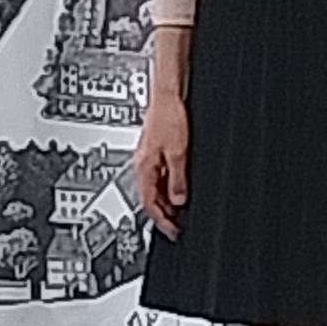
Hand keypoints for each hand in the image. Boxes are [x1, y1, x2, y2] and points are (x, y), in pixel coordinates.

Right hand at [134, 86, 189, 238]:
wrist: (168, 94)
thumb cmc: (169, 116)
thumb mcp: (178, 153)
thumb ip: (178, 179)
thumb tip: (179, 200)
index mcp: (144, 167)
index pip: (149, 203)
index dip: (162, 221)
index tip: (173, 231)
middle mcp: (144, 164)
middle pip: (151, 197)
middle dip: (165, 213)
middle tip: (178, 225)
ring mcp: (150, 157)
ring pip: (156, 186)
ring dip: (168, 200)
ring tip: (182, 210)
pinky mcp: (158, 149)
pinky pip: (161, 174)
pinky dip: (170, 185)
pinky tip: (181, 187)